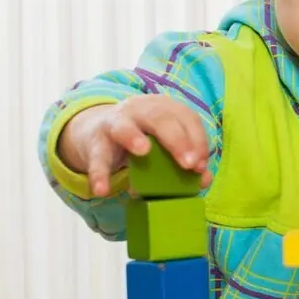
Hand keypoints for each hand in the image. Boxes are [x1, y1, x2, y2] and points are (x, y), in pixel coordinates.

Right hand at [58, 96, 210, 196]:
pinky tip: (102, 190)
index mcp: (164, 108)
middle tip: (188, 164)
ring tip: (144, 151)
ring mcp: (115, 123)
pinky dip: (99, 174)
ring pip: (124, 127)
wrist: (98, 132)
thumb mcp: (164, 145)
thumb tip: (203, 179)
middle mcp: (140, 110)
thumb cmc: (144, 138)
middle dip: (177, 140)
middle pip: (160, 119)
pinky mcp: (95, 142)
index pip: (187, 118)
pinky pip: (97, 158)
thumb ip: (184, 159)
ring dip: (134, 137)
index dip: (197, 140)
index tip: (201, 164)